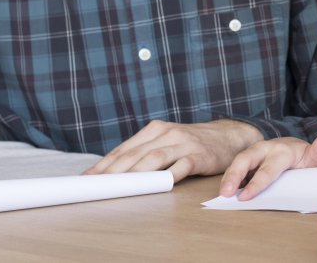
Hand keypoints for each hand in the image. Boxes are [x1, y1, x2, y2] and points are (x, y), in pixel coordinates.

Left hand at [84, 119, 263, 181]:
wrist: (229, 136)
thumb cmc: (192, 143)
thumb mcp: (167, 141)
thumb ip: (145, 152)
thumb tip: (114, 172)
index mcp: (155, 129)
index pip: (123, 149)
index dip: (103, 164)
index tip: (87, 178)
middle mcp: (167, 133)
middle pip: (134, 154)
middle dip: (112, 172)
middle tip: (96, 185)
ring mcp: (184, 143)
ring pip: (154, 159)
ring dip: (135, 174)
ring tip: (119, 187)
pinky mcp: (199, 155)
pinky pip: (182, 166)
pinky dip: (169, 175)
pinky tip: (158, 184)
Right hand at [219, 129, 316, 198]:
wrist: (296, 151)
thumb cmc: (305, 158)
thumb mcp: (314, 156)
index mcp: (282, 151)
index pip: (268, 169)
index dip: (257, 183)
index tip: (246, 197)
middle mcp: (266, 148)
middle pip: (246, 159)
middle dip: (234, 175)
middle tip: (226, 193)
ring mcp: (255, 153)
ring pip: (238, 162)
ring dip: (228, 177)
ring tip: (222, 194)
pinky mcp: (249, 159)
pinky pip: (237, 167)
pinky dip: (230, 179)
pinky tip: (226, 191)